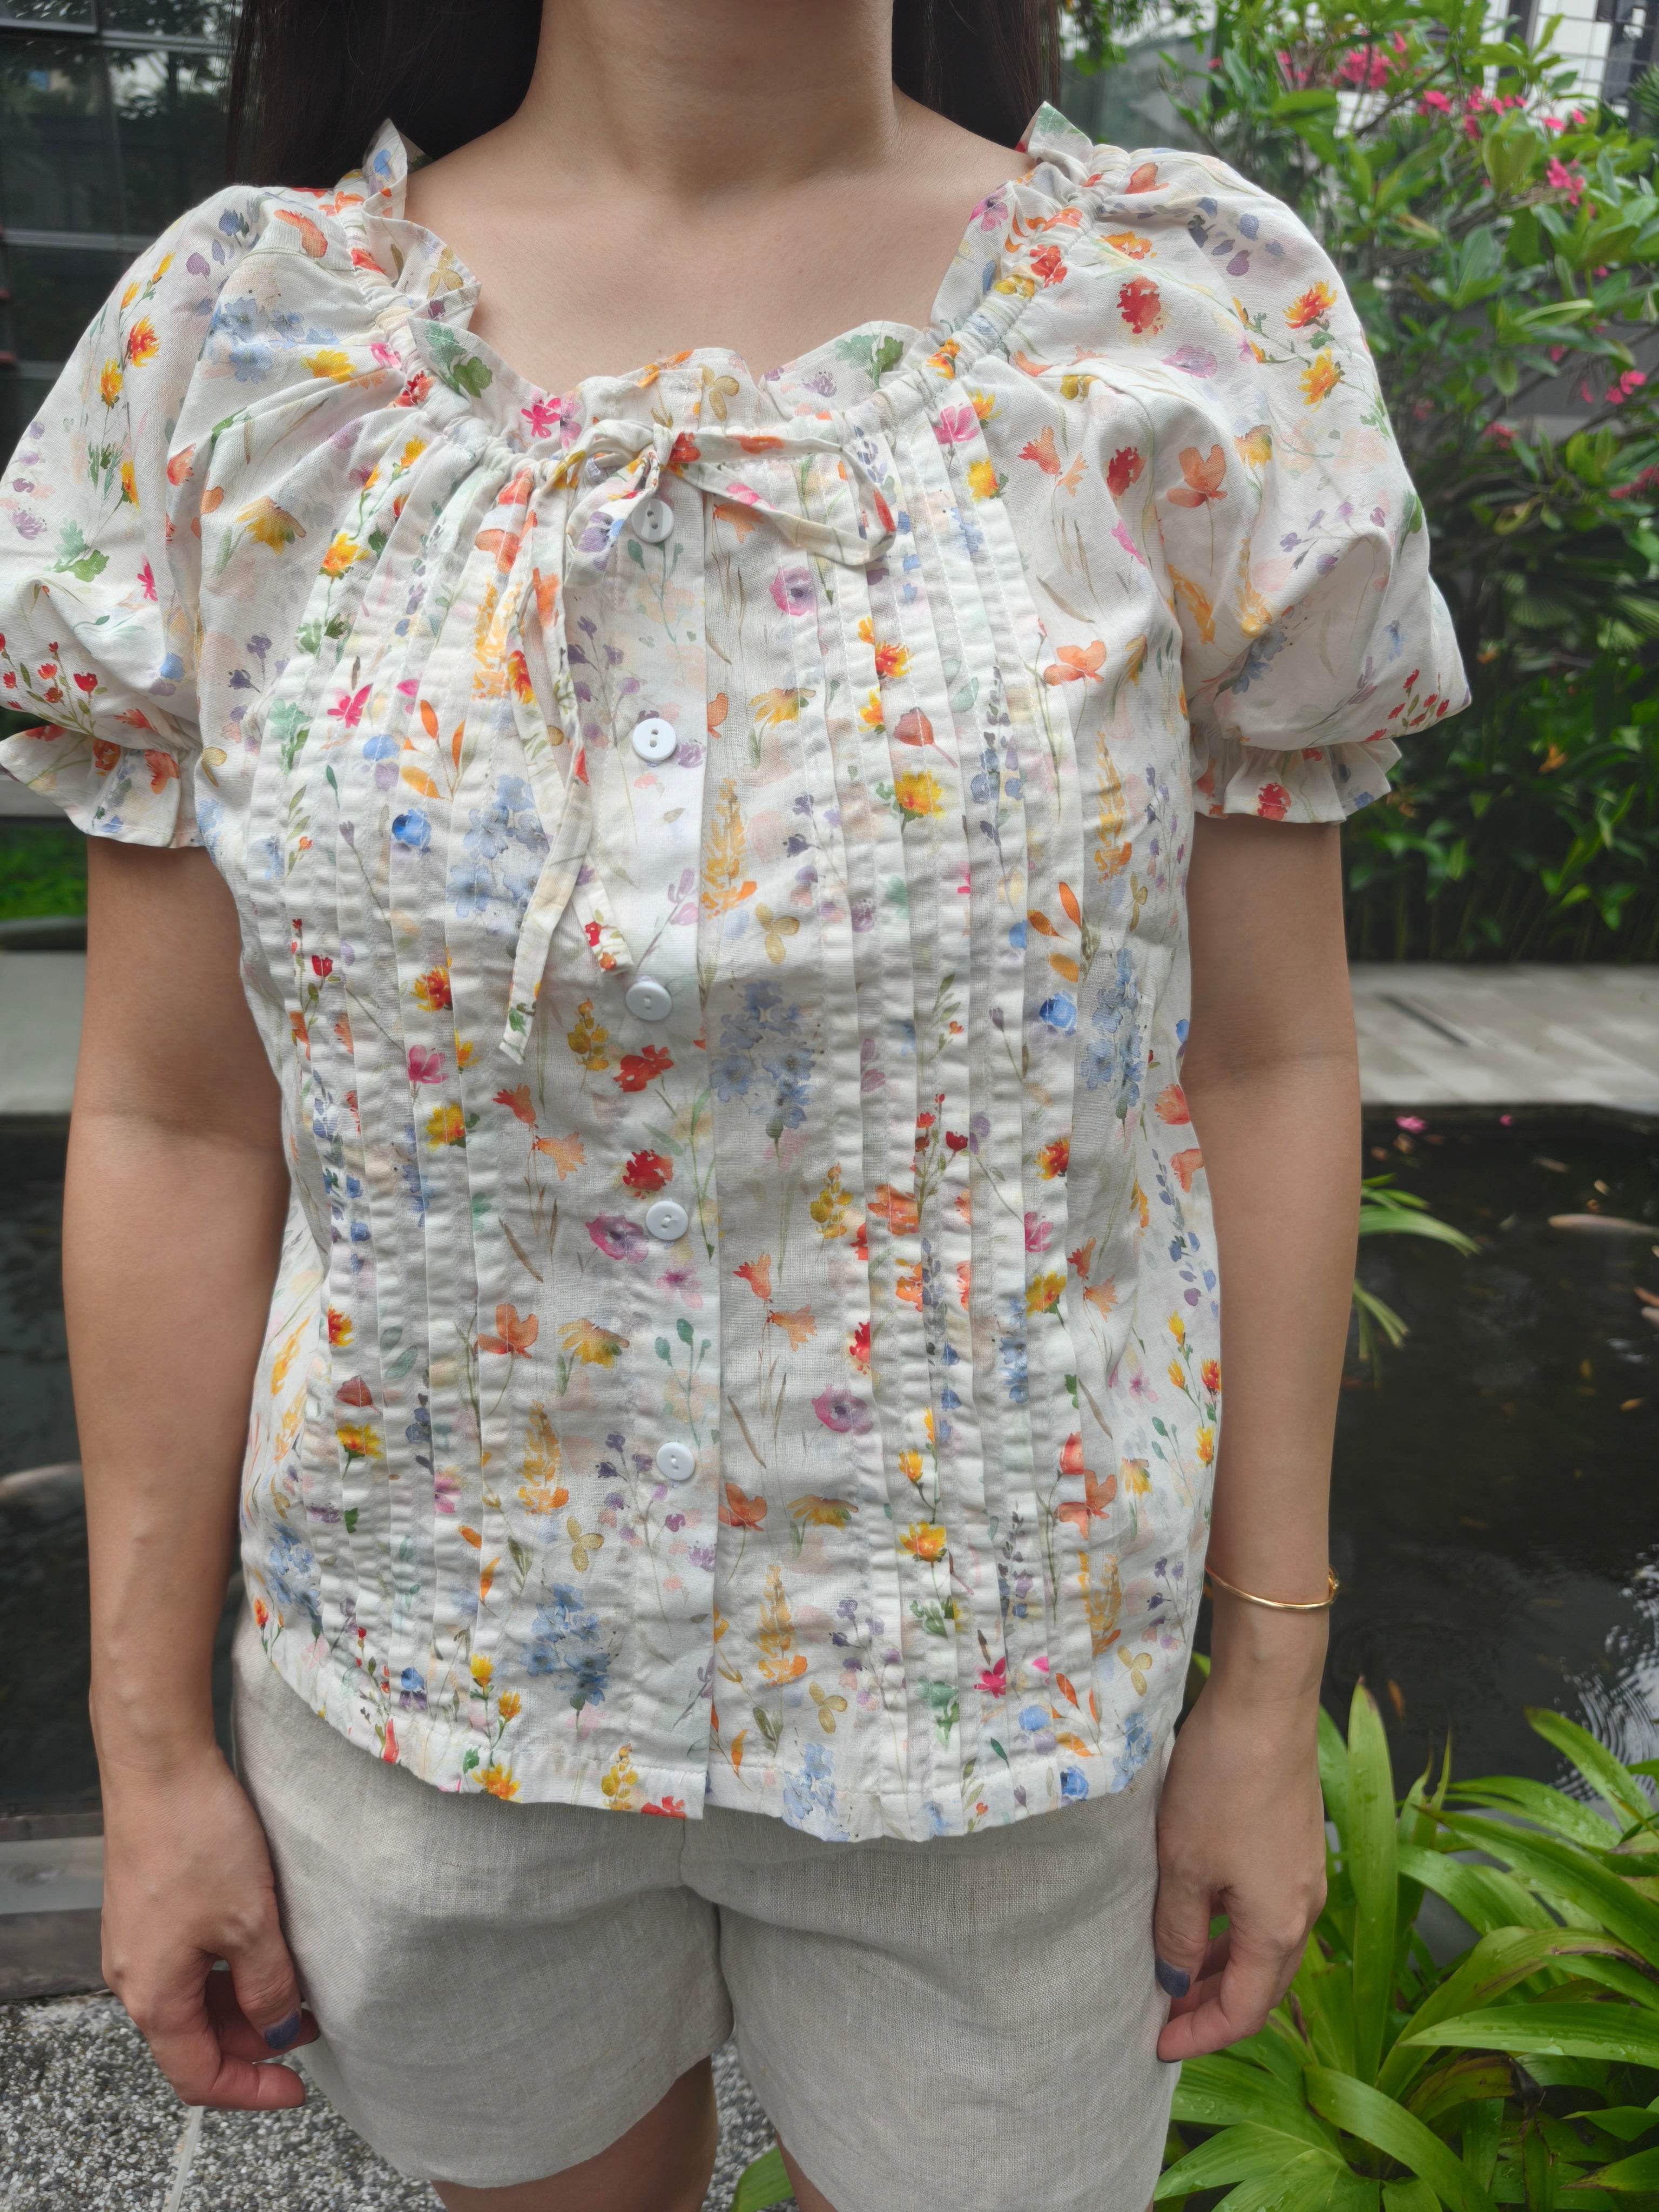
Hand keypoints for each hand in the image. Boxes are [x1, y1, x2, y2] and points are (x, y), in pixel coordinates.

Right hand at [98, 1743, 317, 2106]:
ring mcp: (137, 1941)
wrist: (160, 1766)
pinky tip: (265, 1945)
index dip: (250, 2090)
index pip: (199, 2076)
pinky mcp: (148, 1908)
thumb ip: (268, 1987)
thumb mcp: (251, 1923)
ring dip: (243, 2001)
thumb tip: (280, 2030)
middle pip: (196, 2038)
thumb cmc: (198, 1839)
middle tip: (313, 2022)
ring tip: (297, 1983)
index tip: (297, 2089)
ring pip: (194, 1998)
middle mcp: (134, 1976)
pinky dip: (227, 1968)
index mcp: (153, 1995)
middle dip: (255, 2041)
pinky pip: (188, 1961)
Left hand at [1152, 1652, 1327, 2061]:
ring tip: (1172, 1972)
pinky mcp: (1296, 1845)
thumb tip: (1174, 1982)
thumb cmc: (1221, 1783)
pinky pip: (1266, 1910)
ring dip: (1222, 1968)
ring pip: (1264, 1947)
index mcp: (1278, 1928)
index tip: (1156, 2046)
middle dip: (1212, 2007)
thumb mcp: (1182, 1865)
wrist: (1265, 1705)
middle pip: (1261, 1985)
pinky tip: (1198, 1917)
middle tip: (1161, 2016)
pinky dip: (1232, 1930)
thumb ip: (1177, 1932)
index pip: (1244, 2012)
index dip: (1200, 2036)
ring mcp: (1304, 1875)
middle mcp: (1303, 1910)